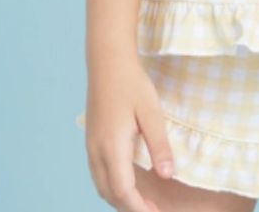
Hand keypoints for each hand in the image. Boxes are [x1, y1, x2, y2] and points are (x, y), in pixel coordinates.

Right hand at [83, 56, 175, 211]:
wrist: (107, 62)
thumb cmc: (132, 84)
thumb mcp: (151, 112)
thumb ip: (159, 145)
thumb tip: (167, 175)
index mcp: (112, 147)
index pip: (123, 191)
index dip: (139, 208)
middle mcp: (96, 151)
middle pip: (110, 193)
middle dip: (130, 207)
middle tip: (153, 210)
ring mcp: (90, 146)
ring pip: (101, 185)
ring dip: (119, 198)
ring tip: (141, 202)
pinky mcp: (90, 139)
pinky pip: (97, 173)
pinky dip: (111, 185)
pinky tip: (125, 181)